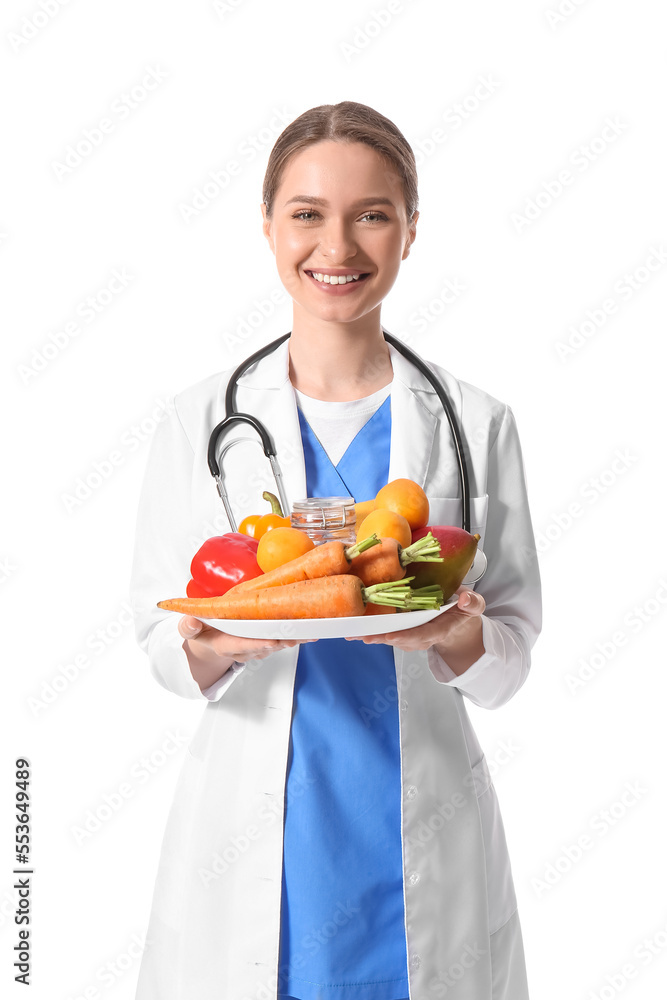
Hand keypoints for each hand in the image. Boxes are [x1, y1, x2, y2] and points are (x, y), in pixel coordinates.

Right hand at [178, 615, 313, 663]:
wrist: (211, 642)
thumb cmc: (203, 631)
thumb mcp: (190, 629)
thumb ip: (189, 626)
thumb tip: (189, 622)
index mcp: (225, 645)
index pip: (242, 645)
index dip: (257, 644)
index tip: (271, 641)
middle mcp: (243, 650)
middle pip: (265, 647)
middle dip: (282, 642)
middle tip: (298, 635)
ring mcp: (256, 648)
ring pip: (277, 645)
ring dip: (292, 640)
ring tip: (308, 632)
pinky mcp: (266, 644)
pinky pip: (282, 641)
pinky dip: (295, 637)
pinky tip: (311, 632)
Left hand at [345, 586, 484, 673]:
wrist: (459, 626)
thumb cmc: (463, 613)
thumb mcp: (474, 606)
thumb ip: (473, 603)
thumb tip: (465, 599)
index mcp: (441, 629)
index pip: (423, 635)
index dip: (407, 637)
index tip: (392, 636)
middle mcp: (424, 635)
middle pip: (401, 639)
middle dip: (382, 638)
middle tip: (364, 635)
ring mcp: (413, 635)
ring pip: (391, 637)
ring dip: (373, 636)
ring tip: (354, 633)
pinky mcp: (403, 631)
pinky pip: (387, 632)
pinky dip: (372, 631)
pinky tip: (356, 630)